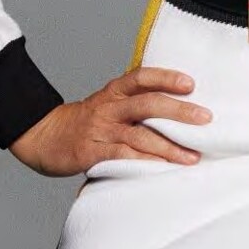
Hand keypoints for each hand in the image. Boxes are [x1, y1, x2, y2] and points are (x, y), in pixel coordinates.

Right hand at [8, 66, 211, 176]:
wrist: (43, 136)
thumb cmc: (85, 122)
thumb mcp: (108, 103)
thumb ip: (135, 102)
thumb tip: (177, 105)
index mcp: (114, 91)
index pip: (142, 77)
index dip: (166, 77)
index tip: (191, 83)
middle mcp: (109, 107)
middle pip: (148, 104)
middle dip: (179, 112)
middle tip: (205, 118)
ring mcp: (101, 131)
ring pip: (140, 135)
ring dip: (169, 147)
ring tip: (192, 156)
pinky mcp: (93, 153)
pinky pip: (123, 158)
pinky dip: (145, 164)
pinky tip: (163, 171)